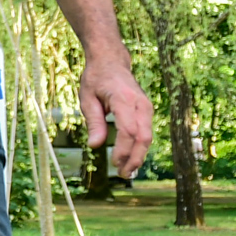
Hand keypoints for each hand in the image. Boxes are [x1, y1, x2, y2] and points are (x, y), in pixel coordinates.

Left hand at [78, 54, 153, 177]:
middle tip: (123, 174)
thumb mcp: (87, 99)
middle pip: (143, 137)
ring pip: (148, 136)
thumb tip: (95, 145)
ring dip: (139, 155)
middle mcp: (140, 103)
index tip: (114, 164)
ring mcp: (146, 107)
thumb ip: (94, 122)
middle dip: (135, 158)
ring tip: (126, 171)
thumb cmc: (96, 79)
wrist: (111, 62)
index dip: (123, 150)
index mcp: (124, 99)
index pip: (129, 131)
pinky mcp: (146, 110)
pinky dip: (140, 147)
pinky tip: (131, 158)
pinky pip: (146, 132)